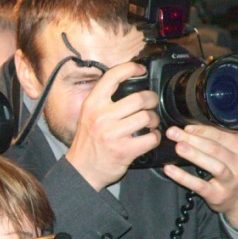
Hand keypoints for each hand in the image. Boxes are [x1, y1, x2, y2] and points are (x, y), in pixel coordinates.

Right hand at [66, 62, 160, 190]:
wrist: (82, 170)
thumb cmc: (87, 142)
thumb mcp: (88, 116)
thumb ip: (103, 100)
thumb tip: (127, 83)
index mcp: (92, 104)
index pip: (112, 76)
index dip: (130, 68)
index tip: (140, 69)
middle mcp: (101, 117)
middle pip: (139, 98)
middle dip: (151, 99)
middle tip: (151, 103)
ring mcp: (112, 134)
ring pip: (147, 117)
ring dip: (154, 120)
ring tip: (150, 123)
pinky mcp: (124, 150)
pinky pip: (151, 138)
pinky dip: (155, 137)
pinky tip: (150, 137)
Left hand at [163, 125, 237, 226]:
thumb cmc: (236, 171)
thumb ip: (224, 138)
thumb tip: (196, 124)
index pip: (223, 136)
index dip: (203, 131)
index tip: (186, 127)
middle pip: (215, 149)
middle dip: (193, 139)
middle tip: (174, 133)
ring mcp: (231, 182)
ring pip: (213, 166)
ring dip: (194, 155)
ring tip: (178, 147)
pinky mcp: (218, 196)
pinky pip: (199, 185)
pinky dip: (183, 177)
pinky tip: (170, 169)